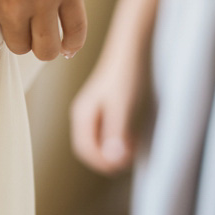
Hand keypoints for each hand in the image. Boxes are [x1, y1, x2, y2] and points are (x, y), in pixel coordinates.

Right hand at [70, 54, 144, 173]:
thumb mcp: (122, 106)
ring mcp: (93, 109)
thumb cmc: (125, 73)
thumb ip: (116, 132)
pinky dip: (117, 140)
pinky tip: (132, 138)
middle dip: (106, 158)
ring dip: (112, 150)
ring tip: (131, 151)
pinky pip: (106, 131)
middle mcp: (84, 113)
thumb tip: (114, 160)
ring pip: (98, 139)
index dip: (102, 162)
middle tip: (128, 162)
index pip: (85, 149)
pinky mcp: (105, 106)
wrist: (131, 48)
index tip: (121, 166)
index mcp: (82, 114)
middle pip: (89, 146)